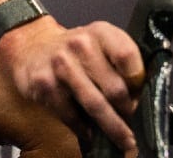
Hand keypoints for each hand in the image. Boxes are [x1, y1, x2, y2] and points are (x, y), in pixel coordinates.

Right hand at [0, 17, 144, 151]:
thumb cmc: (74, 50)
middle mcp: (81, 44)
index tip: (141, 98)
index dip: (138, 81)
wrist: (31, 46)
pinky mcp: (45, 85)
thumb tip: (141, 95)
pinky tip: (91, 133)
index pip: (127, 56)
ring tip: (123, 140)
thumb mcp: (100, 42)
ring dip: (112, 128)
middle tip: (135, 128)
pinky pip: (71, 115)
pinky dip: (84, 129)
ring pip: (95, 105)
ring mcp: (61, 65)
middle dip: (127, 113)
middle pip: (115, 87)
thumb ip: (121, 61)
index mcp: (101, 32)